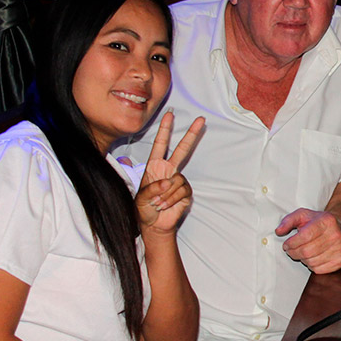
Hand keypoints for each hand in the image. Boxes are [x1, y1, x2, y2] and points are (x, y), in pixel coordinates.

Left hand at [137, 114, 204, 235]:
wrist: (154, 224)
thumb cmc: (143, 209)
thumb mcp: (139, 199)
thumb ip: (151, 189)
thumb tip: (167, 182)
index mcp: (154, 167)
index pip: (160, 145)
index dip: (164, 130)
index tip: (169, 115)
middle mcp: (168, 170)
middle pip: (182, 150)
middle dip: (191, 135)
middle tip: (201, 120)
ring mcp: (178, 180)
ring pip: (177, 180)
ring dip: (166, 194)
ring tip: (158, 203)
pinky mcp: (186, 192)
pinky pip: (182, 191)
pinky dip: (172, 200)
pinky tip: (167, 205)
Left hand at [277, 208, 340, 273]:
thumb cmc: (320, 222)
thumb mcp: (304, 215)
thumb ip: (288, 221)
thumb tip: (279, 231)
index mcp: (326, 221)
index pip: (305, 236)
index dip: (291, 243)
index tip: (287, 244)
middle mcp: (335, 235)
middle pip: (306, 251)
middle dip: (294, 252)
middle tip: (291, 250)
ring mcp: (339, 249)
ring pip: (311, 262)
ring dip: (302, 259)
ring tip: (304, 251)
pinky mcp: (340, 261)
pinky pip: (318, 269)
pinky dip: (311, 265)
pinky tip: (313, 256)